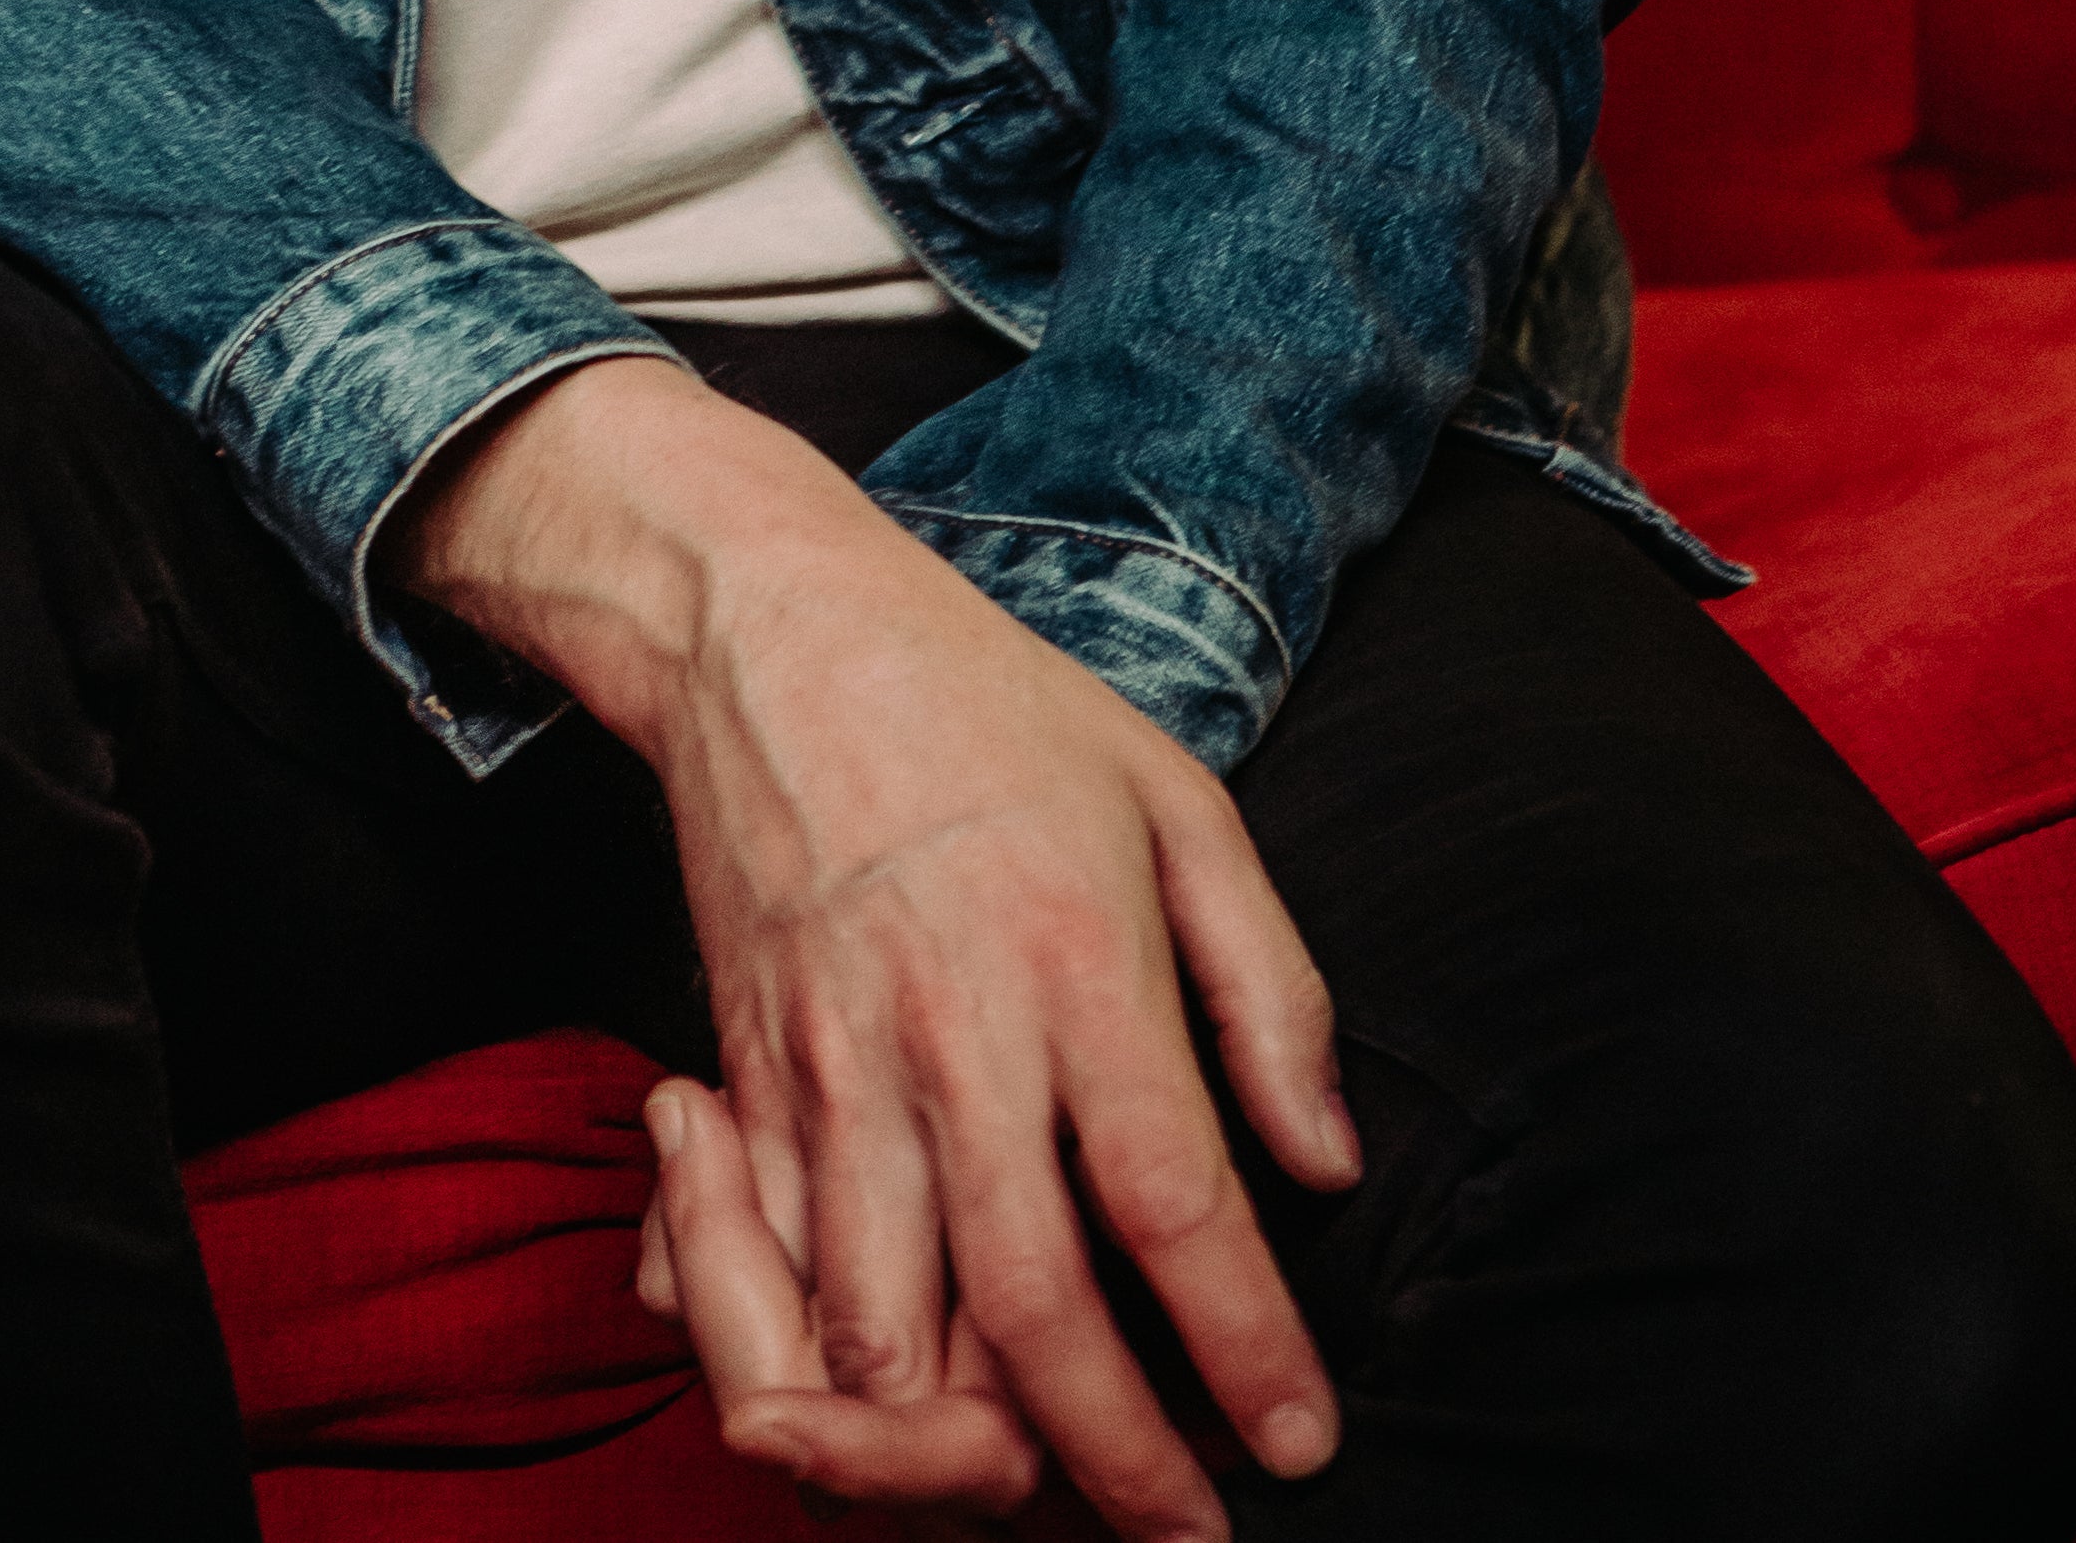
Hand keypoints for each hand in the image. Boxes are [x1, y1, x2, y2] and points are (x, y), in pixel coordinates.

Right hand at [394, 362, 1358, 1539]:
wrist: (764, 624)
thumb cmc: (986, 702)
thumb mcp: (1177, 799)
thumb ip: (1271, 990)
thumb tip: (1327, 1164)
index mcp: (1075, 955)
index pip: (1173, 1199)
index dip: (1244, 1347)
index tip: (1301, 1445)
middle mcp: (949, 1030)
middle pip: (1030, 1306)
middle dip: (1113, 1462)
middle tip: (1186, 1533)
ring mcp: (831, 1063)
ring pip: (883, 1329)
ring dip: (963, 1451)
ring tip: (1051, 1491)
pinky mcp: (747, 1079)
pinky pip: (779, 1276)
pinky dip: (832, 1378)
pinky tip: (907, 1412)